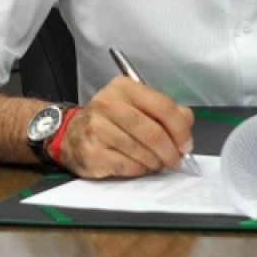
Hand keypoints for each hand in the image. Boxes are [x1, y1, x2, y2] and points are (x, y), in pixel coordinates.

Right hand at [59, 77, 194, 177]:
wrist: (71, 134)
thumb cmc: (110, 120)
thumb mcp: (136, 106)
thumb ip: (164, 111)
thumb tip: (186, 123)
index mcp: (124, 88)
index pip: (162, 106)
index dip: (180, 128)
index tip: (186, 144)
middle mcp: (108, 103)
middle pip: (152, 132)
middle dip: (170, 150)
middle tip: (175, 159)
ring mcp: (97, 128)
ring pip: (141, 151)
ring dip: (155, 162)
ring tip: (156, 162)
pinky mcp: (92, 151)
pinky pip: (127, 166)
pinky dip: (139, 169)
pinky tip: (138, 165)